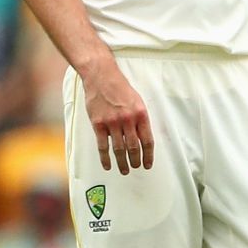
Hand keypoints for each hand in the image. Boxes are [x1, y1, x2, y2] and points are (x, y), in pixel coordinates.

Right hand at [83, 59, 153, 174]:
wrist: (101, 77)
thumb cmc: (120, 88)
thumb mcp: (137, 101)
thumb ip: (140, 119)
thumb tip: (142, 139)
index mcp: (140, 114)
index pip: (147, 140)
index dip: (148, 155)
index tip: (148, 164)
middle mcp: (128, 120)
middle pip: (133, 147)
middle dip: (136, 161)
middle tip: (136, 168)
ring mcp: (112, 122)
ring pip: (119, 149)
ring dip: (122, 162)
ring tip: (124, 170)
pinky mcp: (98, 124)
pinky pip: (102, 146)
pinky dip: (105, 158)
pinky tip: (108, 165)